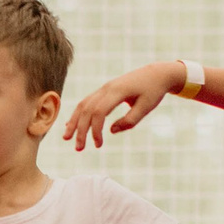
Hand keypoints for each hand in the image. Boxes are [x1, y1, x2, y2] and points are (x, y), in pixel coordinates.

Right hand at [62, 62, 183, 150]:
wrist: (157, 73)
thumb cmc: (154, 91)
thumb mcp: (146, 107)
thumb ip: (130, 120)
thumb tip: (111, 131)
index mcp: (118, 91)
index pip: (99, 111)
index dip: (95, 129)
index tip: (98, 144)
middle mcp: (107, 88)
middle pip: (87, 109)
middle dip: (80, 130)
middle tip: (79, 149)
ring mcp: (104, 88)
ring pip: (83, 105)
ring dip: (74, 122)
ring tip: (67, 138)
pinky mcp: (104, 91)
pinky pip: (86, 102)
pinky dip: (78, 114)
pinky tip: (71, 125)